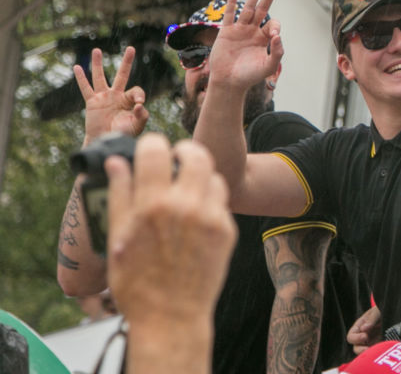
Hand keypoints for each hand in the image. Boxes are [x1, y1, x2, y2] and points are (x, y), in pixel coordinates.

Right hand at [75, 46, 148, 143]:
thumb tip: (140, 105)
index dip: (139, 95)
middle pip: (122, 75)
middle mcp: (117, 96)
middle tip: (131, 48)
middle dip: (127, 62)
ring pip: (100, 77)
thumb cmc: (123, 134)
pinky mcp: (92, 102)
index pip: (136, 90)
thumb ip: (142, 115)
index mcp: (129, 101)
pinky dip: (81, 78)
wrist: (106, 142)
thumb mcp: (137, 126)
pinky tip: (77, 67)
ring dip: (98, 64)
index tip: (139, 104)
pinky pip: (86, 88)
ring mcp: (104, 97)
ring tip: (97, 50)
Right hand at [106, 135, 236, 327]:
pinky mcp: (227, 230)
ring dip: (200, 173)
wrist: (170, 316)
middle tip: (177, 157)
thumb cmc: (137, 282)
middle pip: (196, 153)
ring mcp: (210, 217)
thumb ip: (118, 195)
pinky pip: (221, 200)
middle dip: (185, 150)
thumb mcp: (117, 238)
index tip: (150, 148)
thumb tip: (115, 162)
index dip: (152, 143)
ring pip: (213, 174)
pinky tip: (196, 213)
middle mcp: (185, 205)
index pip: (156, 150)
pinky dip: (209, 199)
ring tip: (187, 185)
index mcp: (152, 205)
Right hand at [206, 0, 282, 94]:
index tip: (273, 37)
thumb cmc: (249, 76)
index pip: (273, 24)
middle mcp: (252, 31)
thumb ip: (277, 52)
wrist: (229, 83)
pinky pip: (229, 14)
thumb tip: (278, 36)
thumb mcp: (269, 66)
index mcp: (264, 38)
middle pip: (262, 9)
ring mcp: (239, 30)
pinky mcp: (226, 31)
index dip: (275, 26)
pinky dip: (232, 2)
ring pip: (248, 8)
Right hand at [347, 305, 381, 353]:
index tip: (365, 336)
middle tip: (368, 348)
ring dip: (368, 354)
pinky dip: (376, 354)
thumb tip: (364, 329)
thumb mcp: (378, 311)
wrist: (396, 313)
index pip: (351, 336)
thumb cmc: (384, 310)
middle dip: (360, 350)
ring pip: (365, 353)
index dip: (355, 338)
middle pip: (356, 348)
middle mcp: (364, 336)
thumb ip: (371, 319)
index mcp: (360, 327)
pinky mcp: (379, 347)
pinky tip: (382, 352)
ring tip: (375, 352)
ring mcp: (372, 342)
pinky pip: (375, 353)